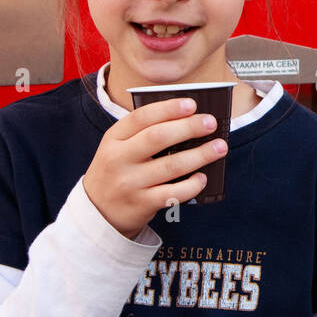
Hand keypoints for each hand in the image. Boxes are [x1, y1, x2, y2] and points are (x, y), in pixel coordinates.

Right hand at [81, 98, 226, 238]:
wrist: (97, 211)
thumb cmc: (117, 170)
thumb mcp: (118, 146)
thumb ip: (143, 132)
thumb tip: (188, 118)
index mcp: (113, 138)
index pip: (141, 117)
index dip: (168, 109)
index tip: (192, 104)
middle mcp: (118, 159)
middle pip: (157, 137)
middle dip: (188, 128)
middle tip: (211, 123)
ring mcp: (129, 183)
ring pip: (170, 166)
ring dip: (200, 155)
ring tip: (220, 147)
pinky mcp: (141, 204)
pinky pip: (172, 194)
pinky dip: (191, 185)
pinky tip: (203, 177)